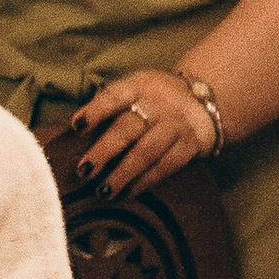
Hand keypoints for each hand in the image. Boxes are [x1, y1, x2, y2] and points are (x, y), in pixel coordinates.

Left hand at [73, 69, 217, 196]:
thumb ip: (109, 107)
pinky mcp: (192, 143)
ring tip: (104, 191)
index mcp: (139, 85)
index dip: (96, 110)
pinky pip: (167, 165)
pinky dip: (146, 181)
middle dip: (105, 150)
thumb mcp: (134, 90)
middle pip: (129, 127)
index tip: (77, 126)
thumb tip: (73, 133)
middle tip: (84, 172)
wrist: (205, 99)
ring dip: (124, 173)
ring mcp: (177, 123)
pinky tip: (128, 192)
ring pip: (148, 150)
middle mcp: (159, 103)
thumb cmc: (153, 99)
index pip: (115, 95)